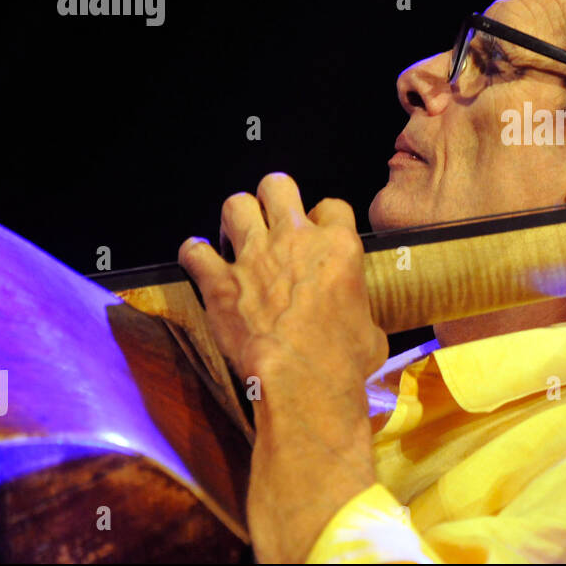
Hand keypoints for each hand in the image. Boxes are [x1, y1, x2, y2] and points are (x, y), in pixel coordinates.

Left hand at [178, 172, 388, 561]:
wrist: (303, 380)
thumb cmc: (344, 360)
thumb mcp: (371, 329)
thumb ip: (357, 310)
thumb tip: (357, 323)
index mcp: (338, 246)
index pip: (332, 206)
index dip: (325, 218)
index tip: (319, 234)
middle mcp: (295, 240)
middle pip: (277, 186)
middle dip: (273, 198)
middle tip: (272, 219)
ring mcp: (253, 257)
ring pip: (235, 204)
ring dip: (236, 218)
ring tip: (236, 235)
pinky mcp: (220, 283)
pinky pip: (194, 251)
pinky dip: (195, 255)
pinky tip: (200, 263)